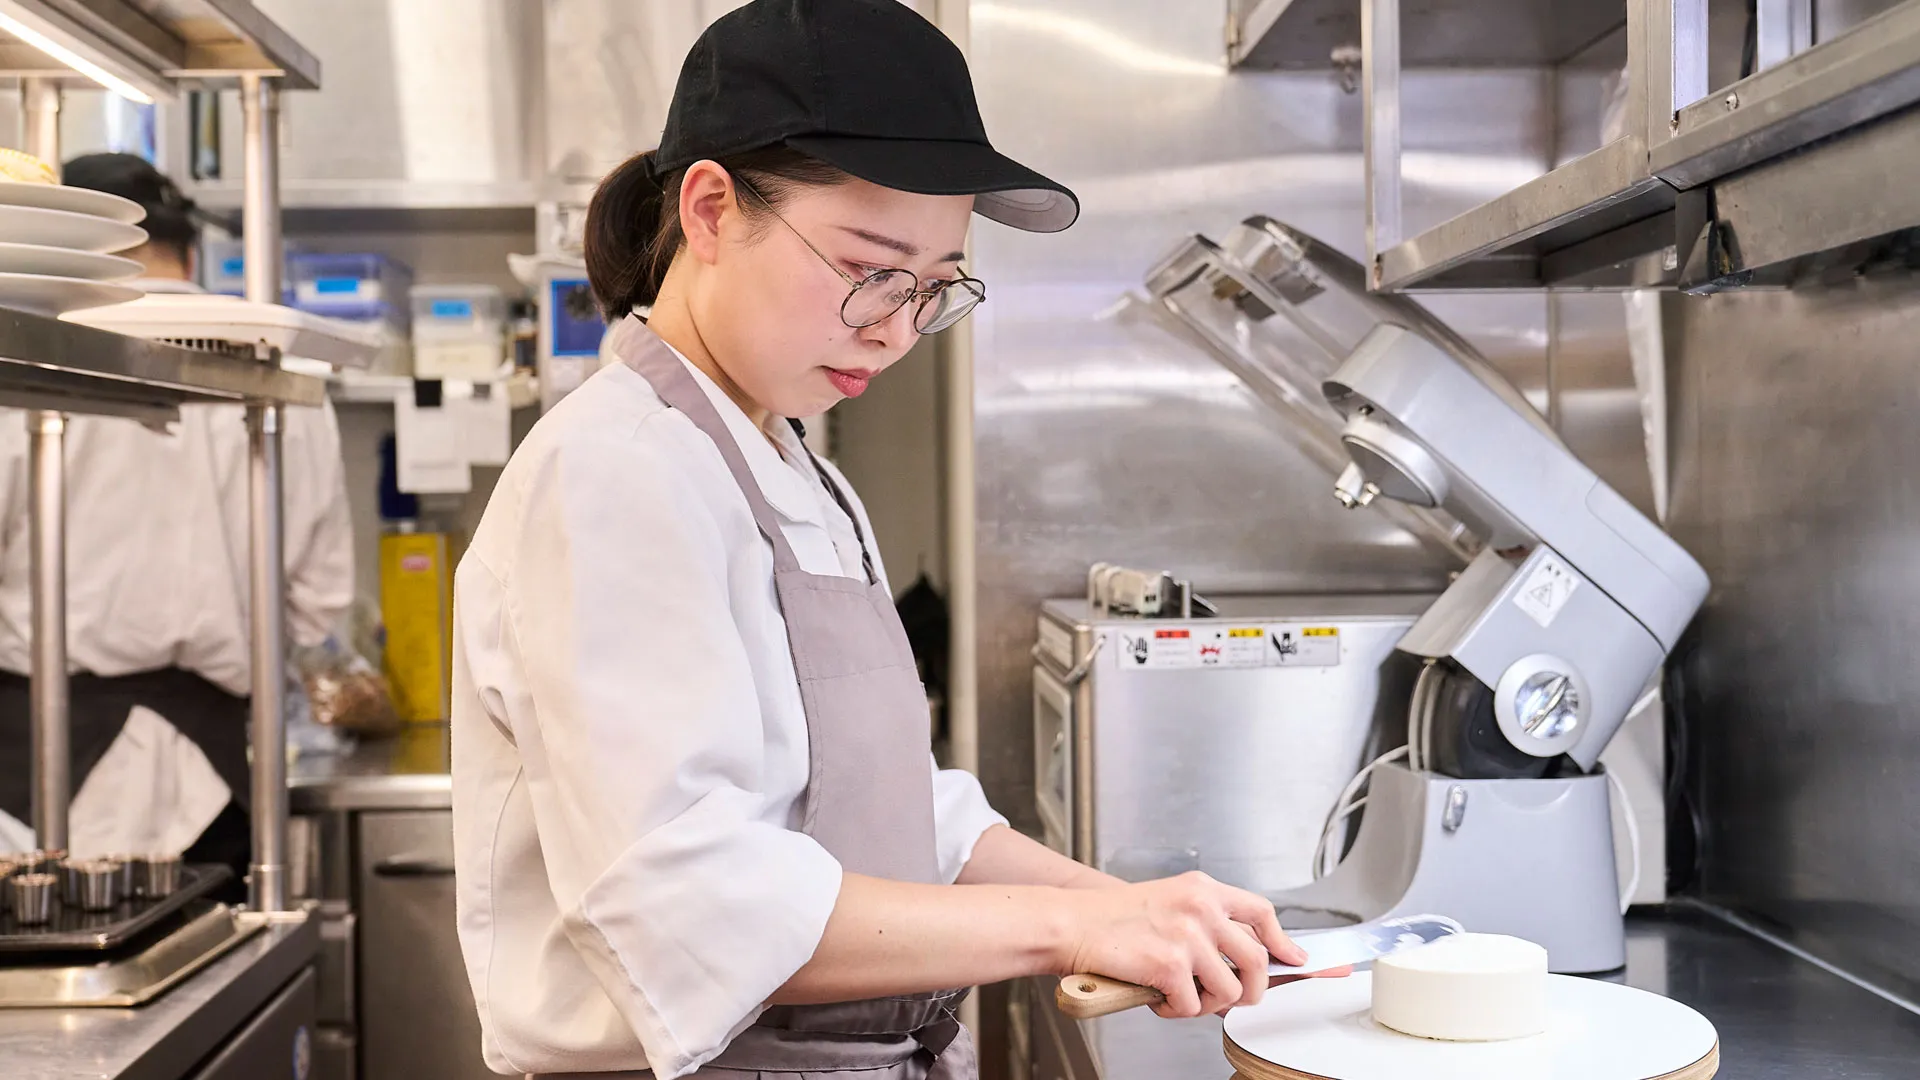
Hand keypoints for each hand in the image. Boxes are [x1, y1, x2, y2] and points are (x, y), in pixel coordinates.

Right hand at [1059, 871, 1306, 1018]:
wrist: (1070, 923)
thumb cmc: (1111, 919)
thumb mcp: (1169, 904)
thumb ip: (1206, 924)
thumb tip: (1242, 964)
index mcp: (1202, 889)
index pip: (1261, 913)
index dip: (1284, 941)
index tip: (1296, 960)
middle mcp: (1201, 907)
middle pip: (1257, 959)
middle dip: (1251, 990)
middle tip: (1232, 999)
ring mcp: (1187, 936)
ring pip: (1230, 991)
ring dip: (1208, 1004)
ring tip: (1179, 996)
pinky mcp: (1169, 964)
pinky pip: (1194, 1006)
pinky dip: (1176, 1011)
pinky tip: (1156, 998)